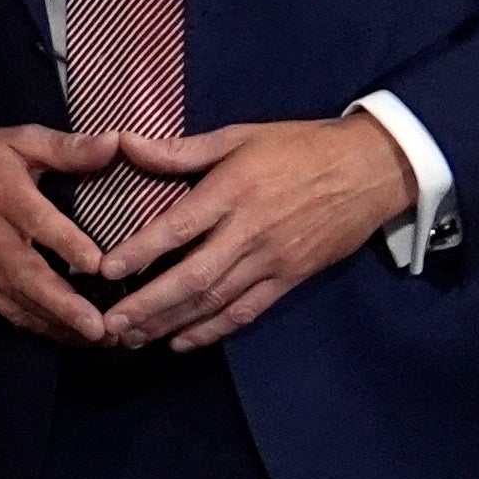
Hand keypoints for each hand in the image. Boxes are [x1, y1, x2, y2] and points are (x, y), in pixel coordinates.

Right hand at [0, 122, 121, 343]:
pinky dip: (37, 327)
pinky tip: (67, 338)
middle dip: (65, 306)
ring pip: (21, 302)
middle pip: (30, 277)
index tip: (99, 266)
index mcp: (6, 197)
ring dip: (58, 325)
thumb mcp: (18, 140)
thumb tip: (116, 143)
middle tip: (100, 328)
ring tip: (97, 341)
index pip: (39, 224)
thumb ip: (66, 147)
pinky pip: (7, 311)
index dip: (68, 246)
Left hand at [90, 115, 417, 350]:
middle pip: (194, 277)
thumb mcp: (240, 136)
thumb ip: (180, 150)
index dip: (140, 252)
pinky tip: (181, 342)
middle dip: (148, 305)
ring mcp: (273, 259)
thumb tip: (124, 142)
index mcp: (233, 192)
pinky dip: (214, 330)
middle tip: (108, 325)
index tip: (105, 272)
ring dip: (171, 324)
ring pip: (217, 301)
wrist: (374, 168)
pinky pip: (248, 311)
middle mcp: (250, 231)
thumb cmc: (300, 147)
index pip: (178, 228)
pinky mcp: (292, 277)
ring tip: (132, 339)